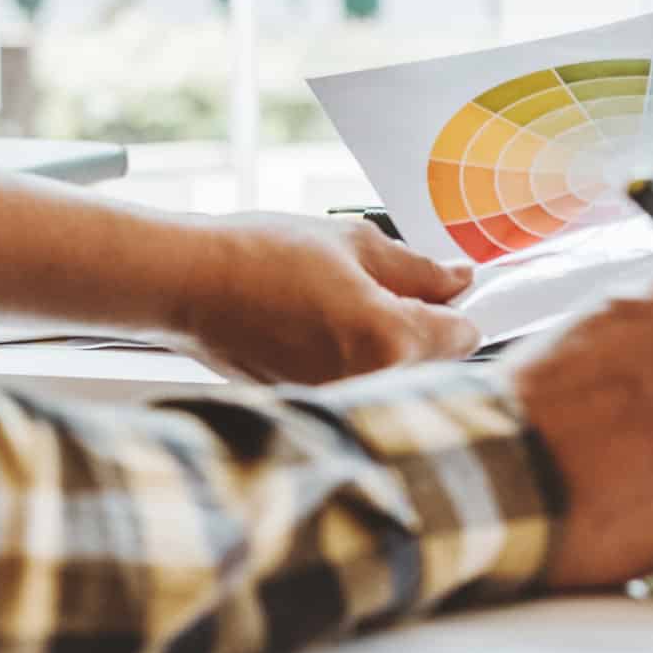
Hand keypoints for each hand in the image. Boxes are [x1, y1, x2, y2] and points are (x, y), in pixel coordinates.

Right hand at [170, 213, 480, 385]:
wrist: (188, 285)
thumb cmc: (260, 256)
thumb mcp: (354, 243)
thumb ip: (419, 268)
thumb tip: (459, 279)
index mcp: (391, 339)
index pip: (464, 335)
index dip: (458, 307)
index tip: (446, 292)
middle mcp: (370, 383)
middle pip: (435, 362)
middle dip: (424, 329)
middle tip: (386, 292)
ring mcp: (339, 402)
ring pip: (396, 378)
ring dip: (388, 350)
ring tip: (342, 311)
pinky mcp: (311, 408)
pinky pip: (358, 388)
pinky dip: (353, 365)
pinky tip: (319, 333)